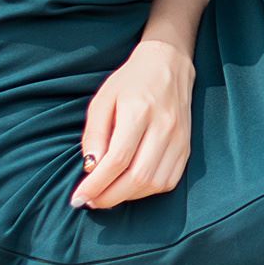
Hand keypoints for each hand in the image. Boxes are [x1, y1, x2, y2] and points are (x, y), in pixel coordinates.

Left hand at [70, 39, 196, 209]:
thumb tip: (90, 169)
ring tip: (108, 194)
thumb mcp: (102, 100)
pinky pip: (169, 181)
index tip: (78, 198)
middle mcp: (164, 126)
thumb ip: (94, 135)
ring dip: (128, 196)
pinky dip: (147, 191)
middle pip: (137, 177)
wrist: (169, 64)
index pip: (117, 160)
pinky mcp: (186, 146)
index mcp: (139, 111)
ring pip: (154, 183)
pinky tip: (130, 186)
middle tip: (90, 200)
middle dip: (109, 197)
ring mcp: (179, 138)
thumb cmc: (130, 81)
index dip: (96, 185)